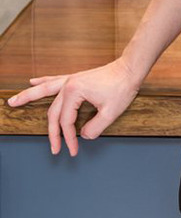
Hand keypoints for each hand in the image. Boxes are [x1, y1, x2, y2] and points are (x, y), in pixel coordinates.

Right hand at [5, 57, 142, 156]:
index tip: (74, 149)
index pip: (66, 122)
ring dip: (28, 96)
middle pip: (53, 112)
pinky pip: (54, 80)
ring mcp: (71, 80)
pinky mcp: (76, 78)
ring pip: (44, 90)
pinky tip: (33, 81)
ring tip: (12, 102)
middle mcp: (69, 84)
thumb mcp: (111, 112)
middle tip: (54, 149)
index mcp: (74, 91)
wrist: (130, 69)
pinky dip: (43, 81)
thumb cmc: (122, 87)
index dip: (69, 138)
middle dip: (52, 133)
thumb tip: (85, 136)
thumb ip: (95, 128)